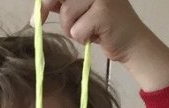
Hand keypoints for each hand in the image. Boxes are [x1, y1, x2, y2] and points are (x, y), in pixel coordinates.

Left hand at [36, 0, 168, 90]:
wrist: (132, 43)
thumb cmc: (104, 27)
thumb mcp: (79, 10)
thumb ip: (62, 3)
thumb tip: (38, 8)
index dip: (46, 1)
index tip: (36, 15)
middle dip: (55, 12)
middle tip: (48, 23)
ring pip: (66, 14)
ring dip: (72, 29)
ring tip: (89, 29)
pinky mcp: (103, 12)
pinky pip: (76, 29)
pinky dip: (82, 38)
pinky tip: (97, 36)